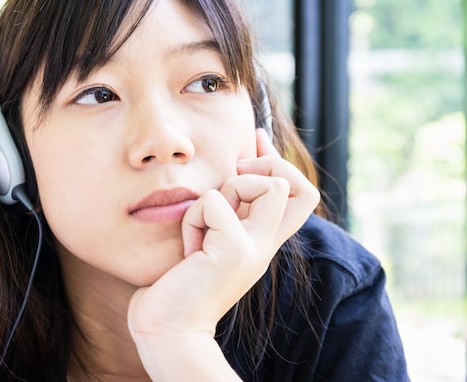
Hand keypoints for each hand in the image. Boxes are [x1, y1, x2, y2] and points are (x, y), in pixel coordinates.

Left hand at [127, 128, 319, 379]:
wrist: (167, 327)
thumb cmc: (180, 282)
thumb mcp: (208, 239)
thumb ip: (223, 211)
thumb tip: (228, 167)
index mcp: (262, 241)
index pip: (299, 194)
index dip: (279, 159)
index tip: (254, 140)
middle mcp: (265, 244)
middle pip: (298, 186)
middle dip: (267, 165)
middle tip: (233, 179)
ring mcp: (254, 248)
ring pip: (265, 184)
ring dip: (224, 191)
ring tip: (204, 225)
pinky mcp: (234, 251)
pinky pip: (214, 201)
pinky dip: (194, 216)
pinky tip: (190, 248)